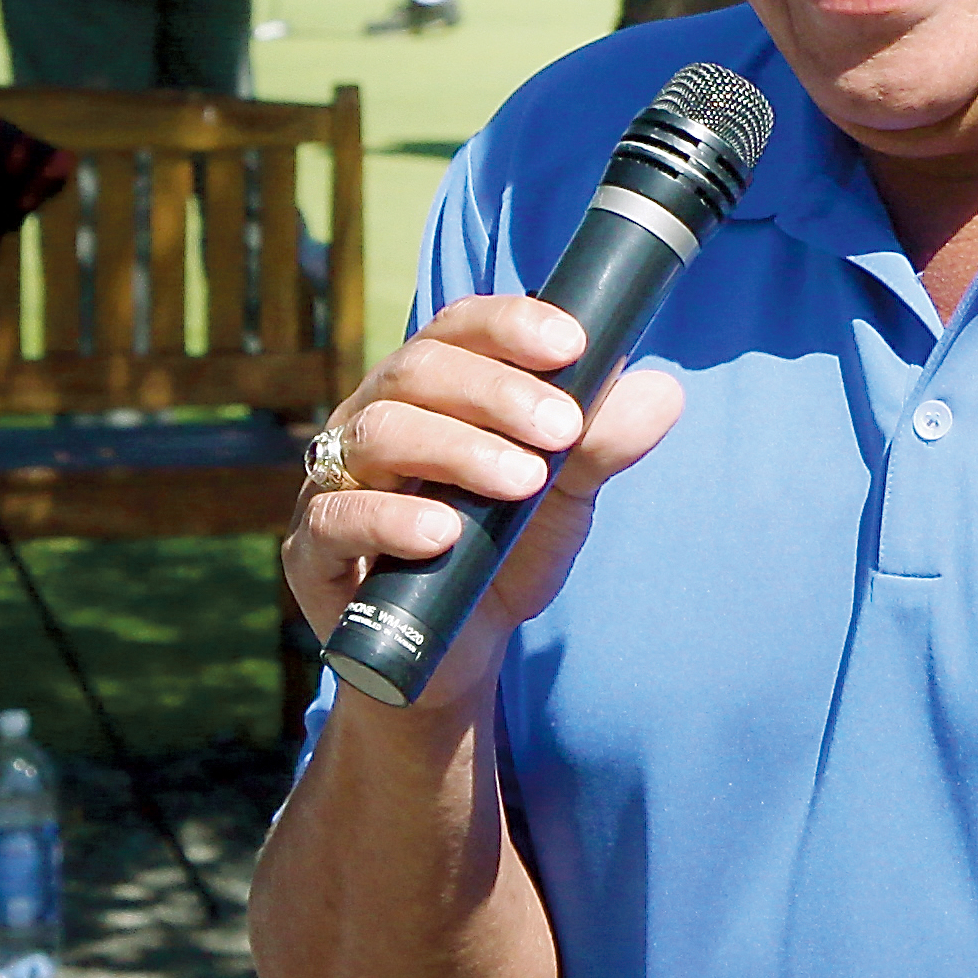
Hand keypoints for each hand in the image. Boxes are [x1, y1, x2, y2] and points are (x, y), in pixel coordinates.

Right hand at [284, 295, 686, 705]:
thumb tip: (663, 392)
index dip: (510, 325)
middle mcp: (376, 417)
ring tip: (523, 481)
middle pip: (419, 370)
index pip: (459, 327)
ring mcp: (339, 480)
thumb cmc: (505, 552)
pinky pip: (337, 518)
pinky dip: (392, 519)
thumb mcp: (565, 498)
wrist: (460, 652)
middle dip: (497, 393)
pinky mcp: (314, 549)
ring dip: (459, 449)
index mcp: (433, 388)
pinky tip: (443, 532)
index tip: (572, 344)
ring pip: (380, 432)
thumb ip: (603, 444)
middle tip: (563, 429)